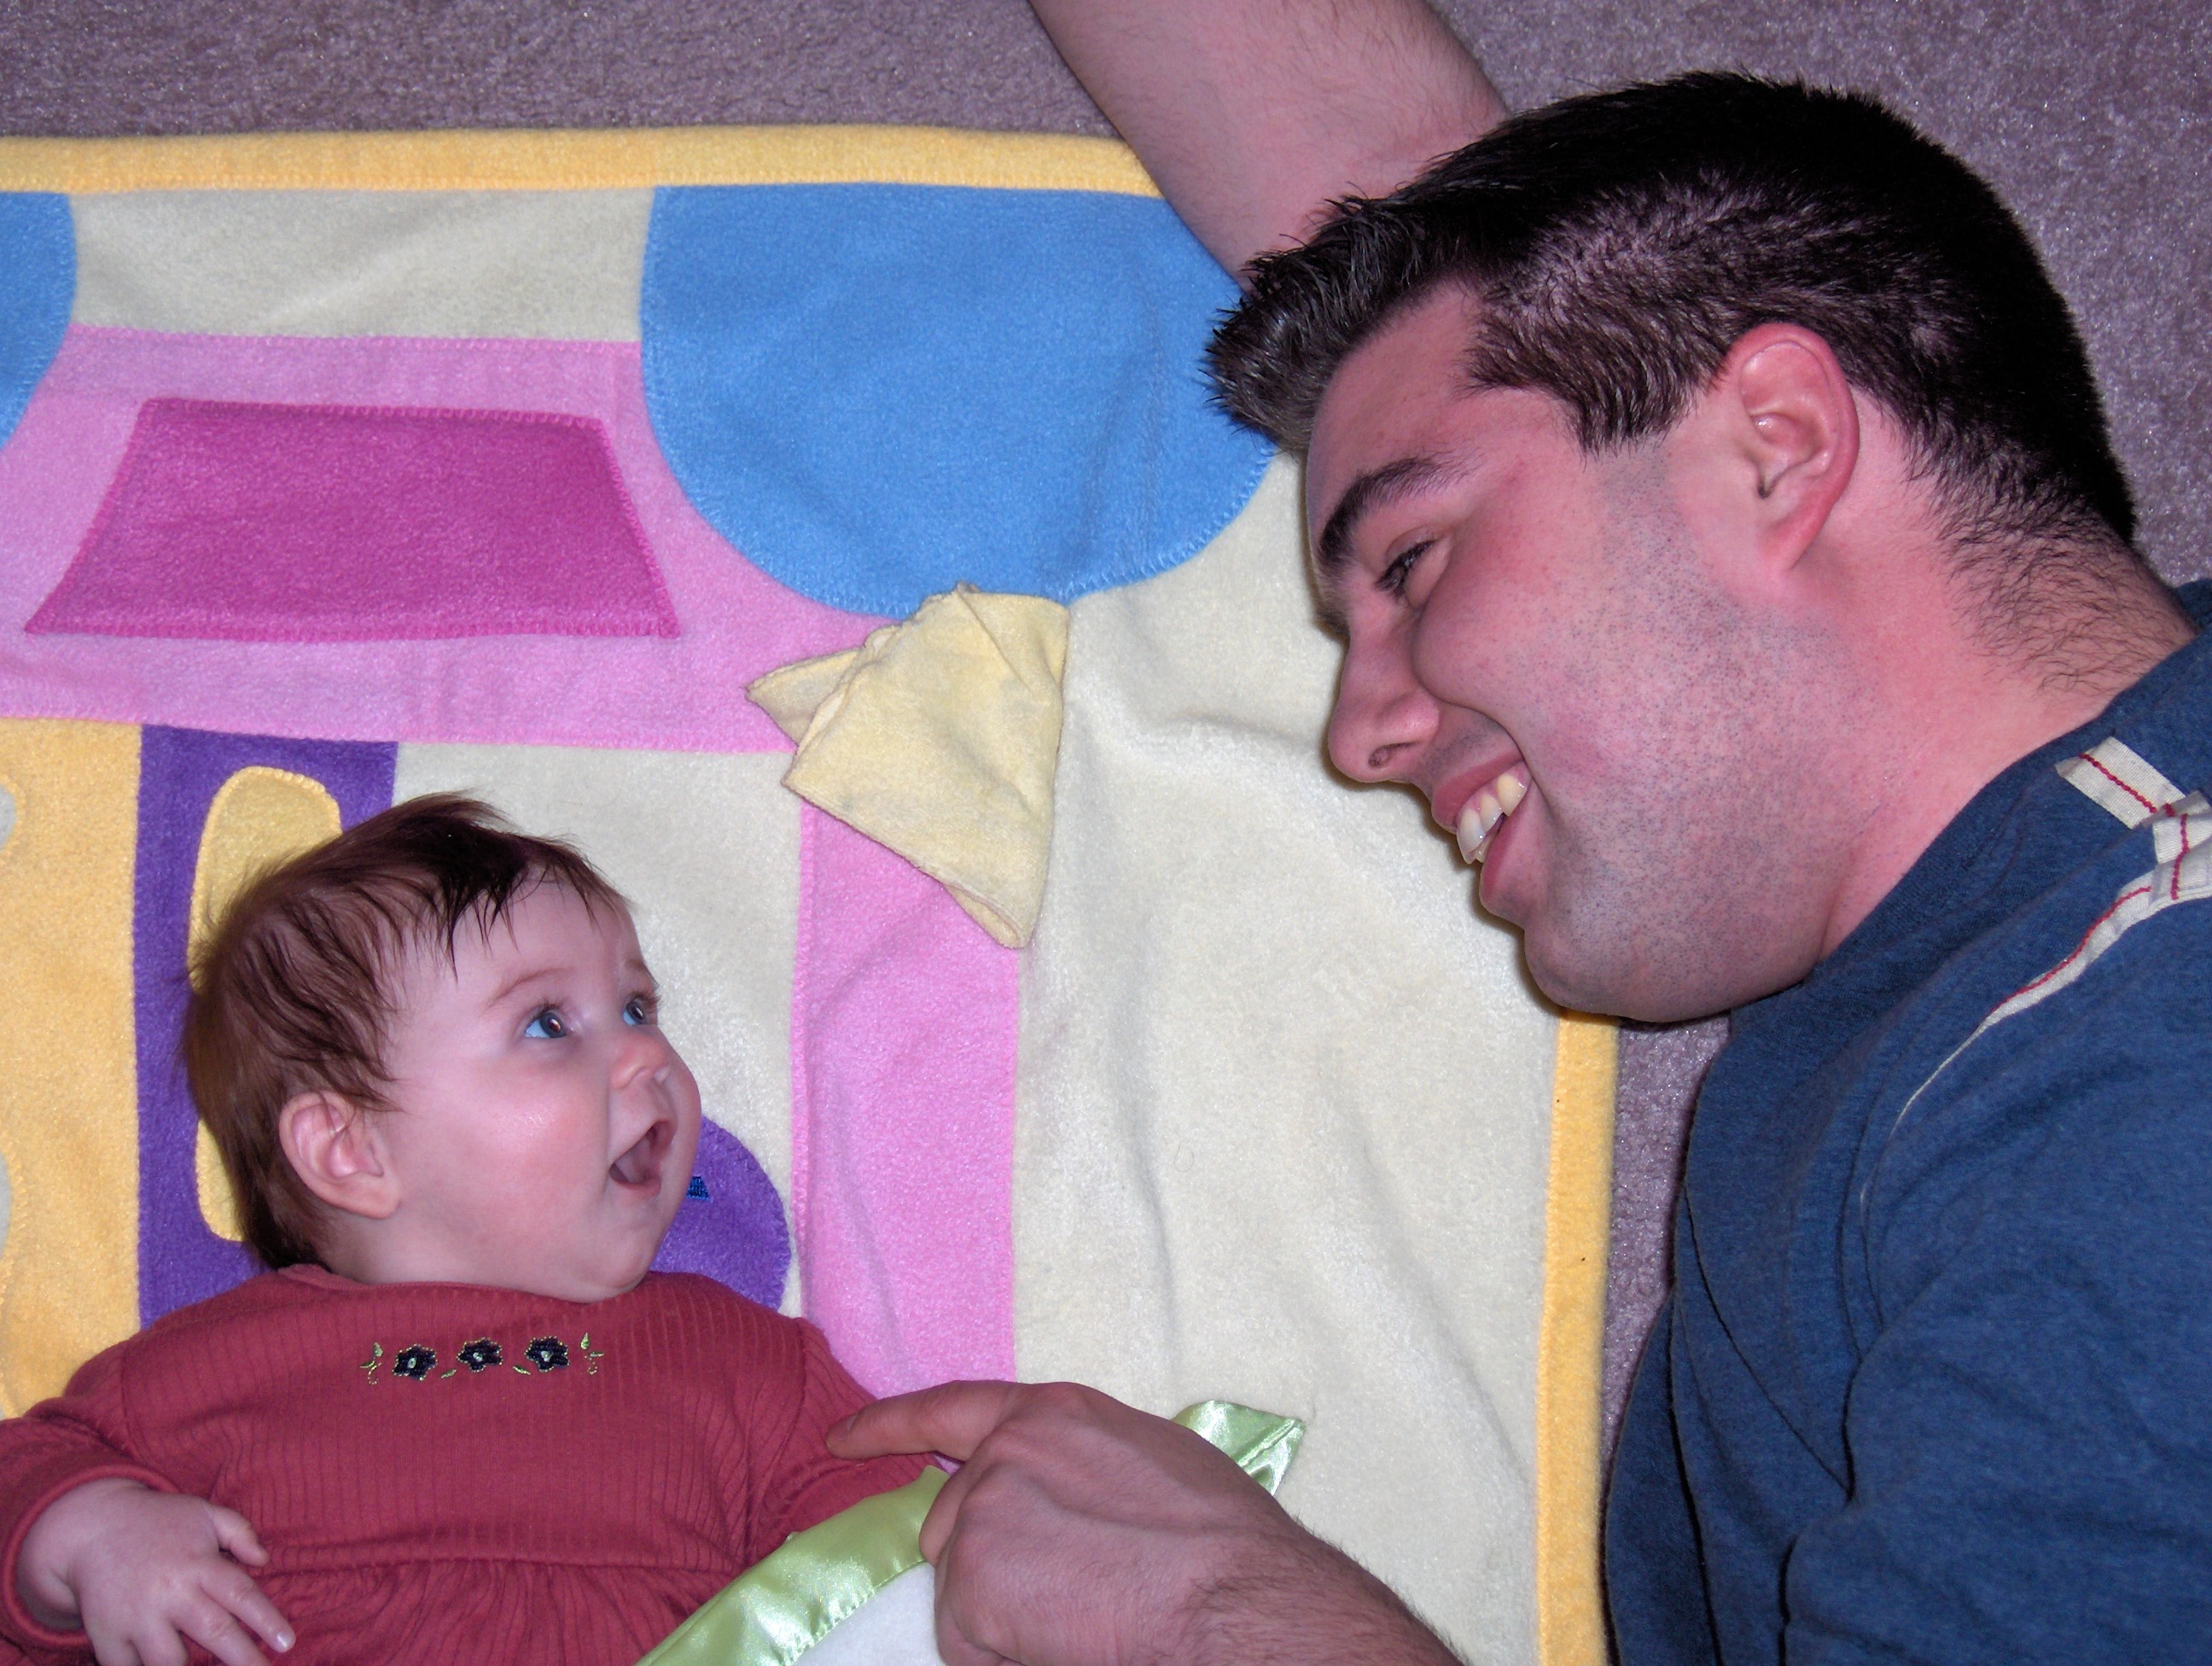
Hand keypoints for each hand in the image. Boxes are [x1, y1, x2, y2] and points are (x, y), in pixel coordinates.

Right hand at [17, 1478, 293, 1665]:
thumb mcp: (203, 1513)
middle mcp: (169, 1592)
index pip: (241, 1595)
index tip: (287, 1643)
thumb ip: (240, 1532)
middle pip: (214, 1632)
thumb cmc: (158, 1522)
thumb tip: (265, 1559)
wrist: (91, 1528)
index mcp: (198, 1563)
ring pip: (169, 1660)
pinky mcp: (106, 1636)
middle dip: (243, 1659)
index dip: (266, 1620)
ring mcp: (135, 1617)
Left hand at [831, 1380, 1457, 1665]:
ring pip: (961, 1590)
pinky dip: (1002, 1659)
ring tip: (1084, 1617)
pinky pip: (967, 1645)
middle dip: (989, 1565)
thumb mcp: (1152, 1462)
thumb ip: (1081, 1464)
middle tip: (1072, 1591)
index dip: (888, 1426)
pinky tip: (1064, 1645)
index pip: (950, 1409)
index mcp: (1054, 1414)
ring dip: (1002, 1617)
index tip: (842, 1440)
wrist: (1235, 1602)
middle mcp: (1006, 1452)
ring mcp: (982, 1514)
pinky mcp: (970, 1583)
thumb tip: (1062, 1496)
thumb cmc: (1224, 1544)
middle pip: (953, 1524)